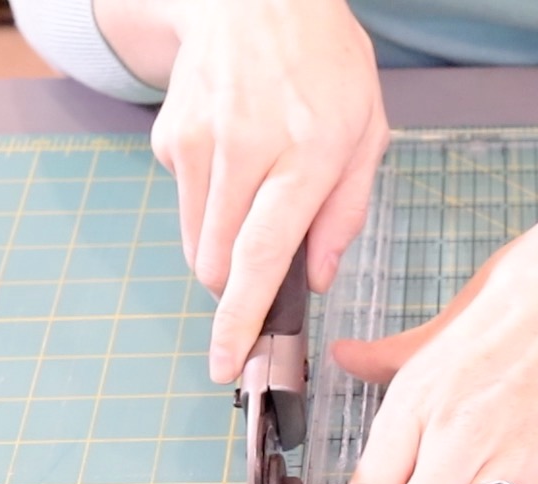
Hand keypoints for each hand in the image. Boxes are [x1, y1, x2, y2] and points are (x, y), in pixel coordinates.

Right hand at [149, 0, 386, 382]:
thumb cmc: (324, 64)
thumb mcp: (366, 131)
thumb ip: (345, 212)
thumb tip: (313, 279)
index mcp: (306, 155)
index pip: (260, 257)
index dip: (241, 321)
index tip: (226, 366)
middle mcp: (244, 151)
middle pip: (220, 264)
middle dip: (239, 292)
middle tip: (267, 281)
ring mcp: (198, 143)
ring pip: (198, 244)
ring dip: (226, 248)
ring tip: (261, 194)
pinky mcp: (170, 139)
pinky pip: (188, 205)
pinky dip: (212, 204)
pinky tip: (238, 156)